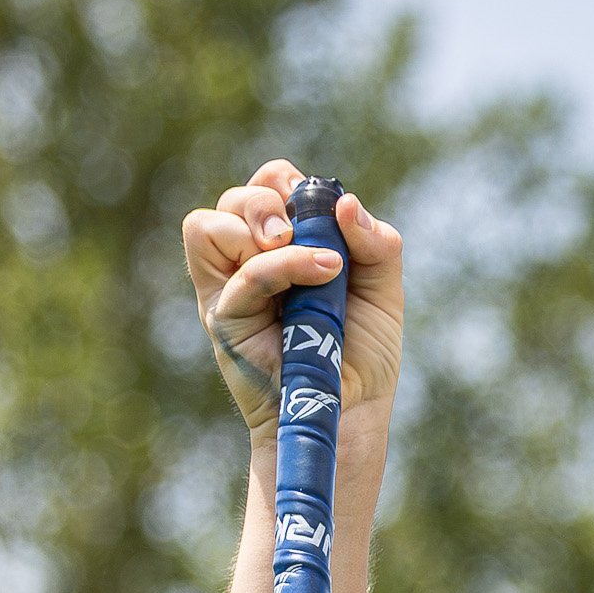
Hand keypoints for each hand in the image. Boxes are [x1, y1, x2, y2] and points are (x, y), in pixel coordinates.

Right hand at [182, 160, 404, 443]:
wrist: (351, 410)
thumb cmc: (362, 356)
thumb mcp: (383, 291)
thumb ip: (376, 244)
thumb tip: (344, 202)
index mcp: (283, 247)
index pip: (266, 186)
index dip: (286, 182)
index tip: (322, 210)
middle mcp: (250, 261)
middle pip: (236, 197)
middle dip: (270, 198)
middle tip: (302, 230)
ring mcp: (231, 288)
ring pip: (210, 222)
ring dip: (259, 222)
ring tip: (304, 252)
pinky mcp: (223, 316)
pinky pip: (235, 270)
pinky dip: (278, 263)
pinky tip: (320, 273)